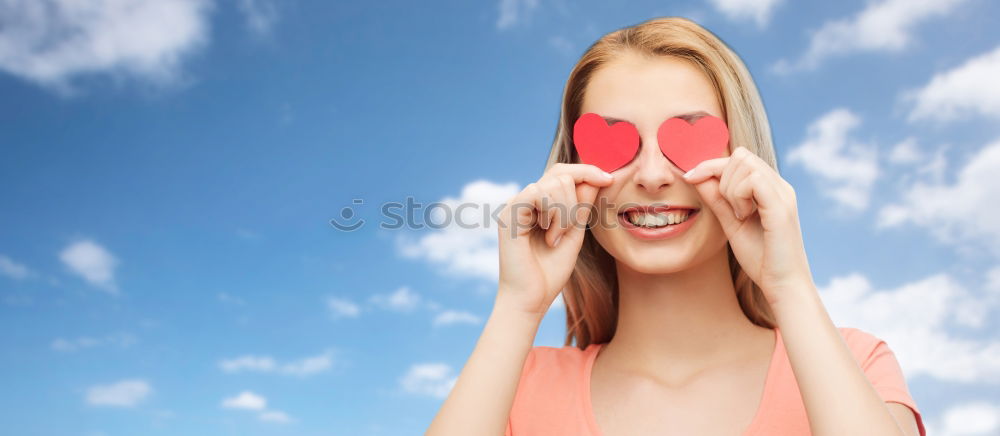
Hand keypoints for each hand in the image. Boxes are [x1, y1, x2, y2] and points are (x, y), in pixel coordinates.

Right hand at [495, 163, 614, 316]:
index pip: (562, 173)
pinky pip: (538, 192)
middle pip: (560, 174)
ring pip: (553, 183)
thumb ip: (581, 206)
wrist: (530, 299)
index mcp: (538, 204)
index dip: (587, 171)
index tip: (610, 179)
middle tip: (567, 232)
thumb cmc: (549, 272)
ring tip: (555, 238)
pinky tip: (549, 235)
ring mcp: (515, 205)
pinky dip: (553, 214)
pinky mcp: (509, 213)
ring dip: (565, 213)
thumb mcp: (574, 234)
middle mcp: (524, 200)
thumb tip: (595, 178)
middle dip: (575, 201)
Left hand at [682, 146, 813, 305]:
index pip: (739, 158)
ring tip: (739, 215)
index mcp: (770, 188)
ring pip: (745, 163)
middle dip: (721, 176)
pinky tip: (744, 217)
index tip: (689, 178)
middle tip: (728, 208)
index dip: (710, 164)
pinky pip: (753, 180)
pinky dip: (739, 195)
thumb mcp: (731, 223)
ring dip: (730, 188)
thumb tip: (695, 176)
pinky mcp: (781, 206)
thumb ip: (716, 199)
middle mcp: (779, 186)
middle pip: (741, 155)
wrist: (782, 285)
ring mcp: (783, 194)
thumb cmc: (760, 258)